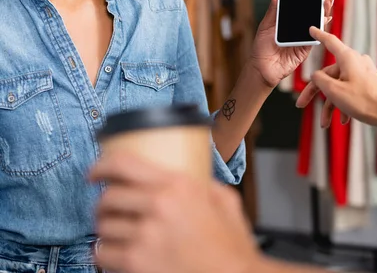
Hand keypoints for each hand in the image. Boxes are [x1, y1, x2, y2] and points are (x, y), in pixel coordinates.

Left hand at [89, 153, 261, 272]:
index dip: (101, 166)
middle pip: (108, 197)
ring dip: (108, 230)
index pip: (123, 164)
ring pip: (103, 226)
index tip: (95, 173)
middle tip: (111, 211)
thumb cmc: (231, 246)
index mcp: (179, 185)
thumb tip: (188, 177)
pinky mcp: (135, 263)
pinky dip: (107, 255)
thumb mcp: (225, 200)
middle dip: (105, 205)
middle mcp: (159, 205)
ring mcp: (145, 235)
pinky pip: (102, 254)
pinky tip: (120, 254)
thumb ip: (203, 184)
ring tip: (120, 235)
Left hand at [250, 0, 334, 87]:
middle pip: (314, 9)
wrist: (261, 68)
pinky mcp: (307, 47)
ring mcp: (304, 36)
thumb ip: (274, 7)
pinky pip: (316, 35)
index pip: (303, 3)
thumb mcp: (266, 24)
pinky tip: (325, 16)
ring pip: (318, 20)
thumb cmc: (261, 48)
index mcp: (289, 19)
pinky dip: (321, 26)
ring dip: (325, 8)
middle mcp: (298, 26)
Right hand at [296, 27, 376, 135]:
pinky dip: (343, 104)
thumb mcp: (334, 91)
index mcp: (348, 58)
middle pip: (329, 74)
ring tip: (325, 123)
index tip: (312, 29)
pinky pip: (350, 90)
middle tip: (302, 103)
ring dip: (330, 105)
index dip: (318, 35)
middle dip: (316, 93)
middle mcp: (356, 62)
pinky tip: (343, 119)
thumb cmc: (365, 102)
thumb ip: (320, 80)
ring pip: (339, 85)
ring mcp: (363, 73)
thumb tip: (315, 75)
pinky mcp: (368, 83)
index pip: (329, 41)